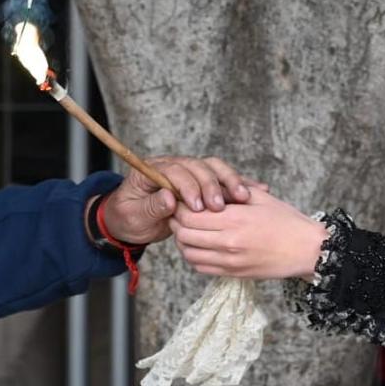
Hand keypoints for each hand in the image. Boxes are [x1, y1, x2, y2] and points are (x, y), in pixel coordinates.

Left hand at [98, 156, 255, 245]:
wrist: (129, 220)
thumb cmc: (127, 217)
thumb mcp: (133, 216)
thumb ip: (150, 207)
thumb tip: (168, 198)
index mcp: (153, 169)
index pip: (175, 169)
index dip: (187, 186)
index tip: (197, 207)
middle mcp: (174, 165)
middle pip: (199, 166)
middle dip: (211, 184)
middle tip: (219, 206)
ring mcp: (190, 173)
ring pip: (215, 169)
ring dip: (230, 182)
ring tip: (242, 197)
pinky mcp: (203, 183)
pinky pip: (224, 179)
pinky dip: (239, 184)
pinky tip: (257, 190)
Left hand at [172, 187, 327, 280]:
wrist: (308, 250)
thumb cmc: (287, 220)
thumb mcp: (260, 197)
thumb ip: (231, 191)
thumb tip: (205, 186)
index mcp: (234, 219)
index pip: (189, 214)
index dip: (179, 206)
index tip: (181, 200)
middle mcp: (228, 242)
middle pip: (183, 234)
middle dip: (177, 222)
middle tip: (180, 214)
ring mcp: (230, 261)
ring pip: (188, 253)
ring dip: (183, 241)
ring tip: (189, 230)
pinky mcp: (233, 274)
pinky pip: (201, 267)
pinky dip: (194, 256)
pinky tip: (201, 245)